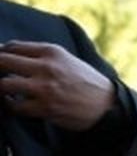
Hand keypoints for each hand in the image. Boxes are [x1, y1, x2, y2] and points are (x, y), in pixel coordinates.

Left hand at [0, 41, 115, 131]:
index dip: (1, 54)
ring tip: (5, 90)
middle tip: (0, 75)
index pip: (12, 47)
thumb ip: (39, 55)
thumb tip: (8, 53)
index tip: (2, 62)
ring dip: (1, 88)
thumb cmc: (85, 82)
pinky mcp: (47, 108)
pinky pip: (16, 106)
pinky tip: (14, 103)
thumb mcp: (65, 59)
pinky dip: (11, 105)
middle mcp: (46, 68)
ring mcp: (45, 89)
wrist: (108, 106)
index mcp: (51, 52)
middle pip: (2, 62)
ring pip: (4, 85)